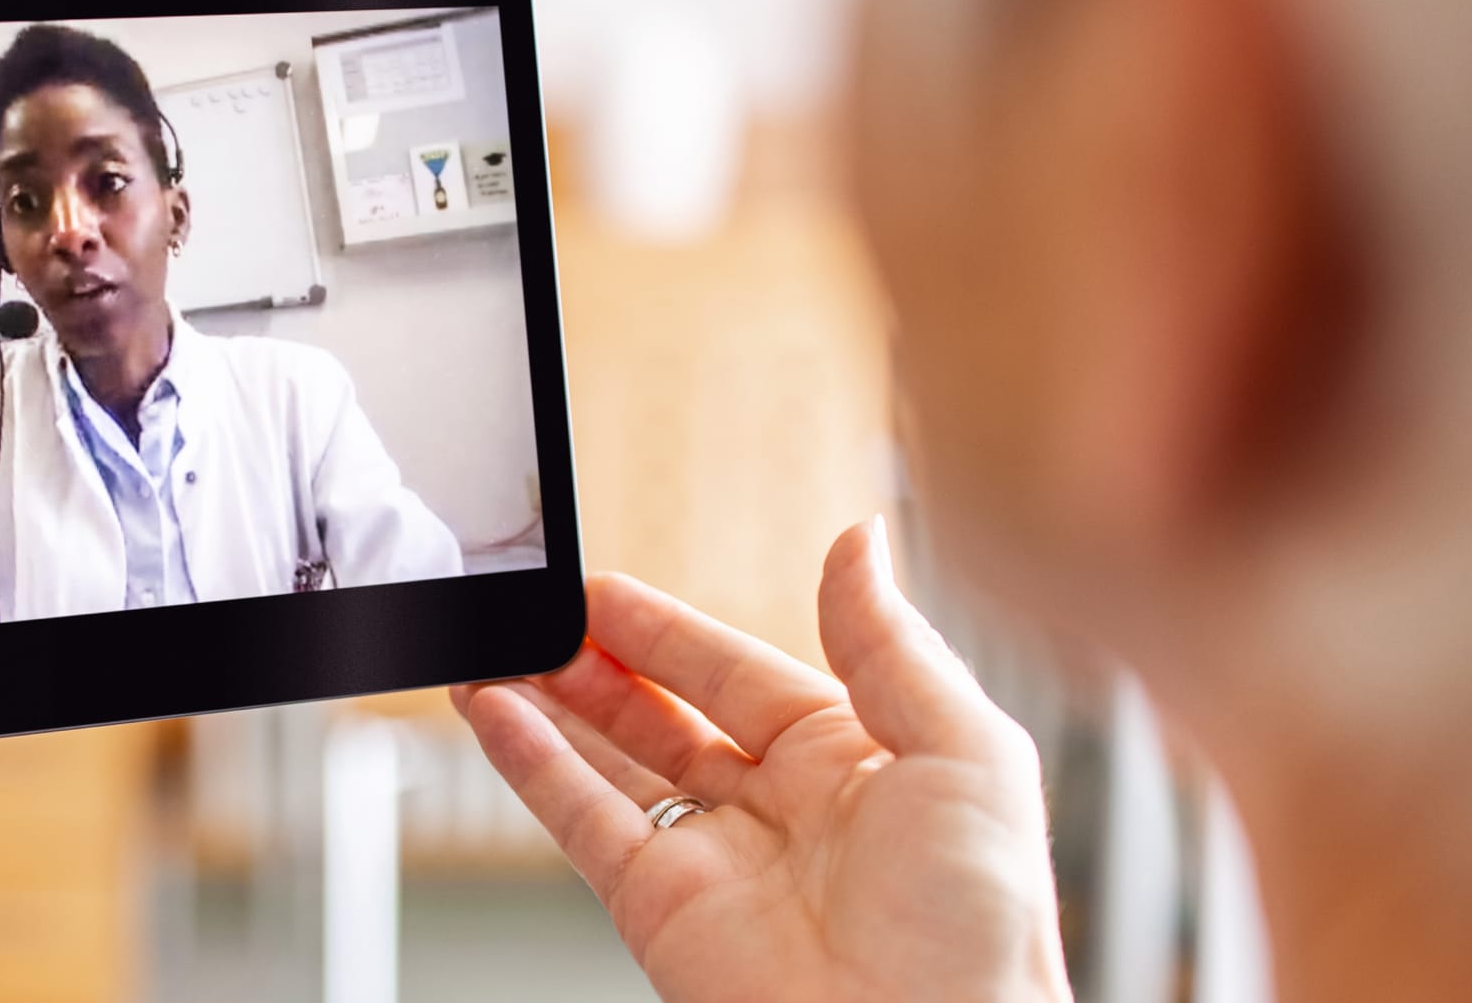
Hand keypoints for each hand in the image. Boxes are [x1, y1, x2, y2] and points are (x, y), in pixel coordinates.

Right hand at [455, 518, 1068, 1002]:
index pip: (742, 674)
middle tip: (541, 612)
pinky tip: (493, 711)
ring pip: (614, 765)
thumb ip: (892, 643)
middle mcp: (781, 813)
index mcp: (857, 763)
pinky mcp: (660, 911)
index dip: (669, 632)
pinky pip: (583, 823)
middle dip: (601, 662)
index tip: (603, 590)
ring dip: (553, 706)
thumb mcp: (966, 752)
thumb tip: (861, 541)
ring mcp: (715, 863)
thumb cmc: (978, 929)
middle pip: (668, 715)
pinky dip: (530, 766)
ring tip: (499, 649)